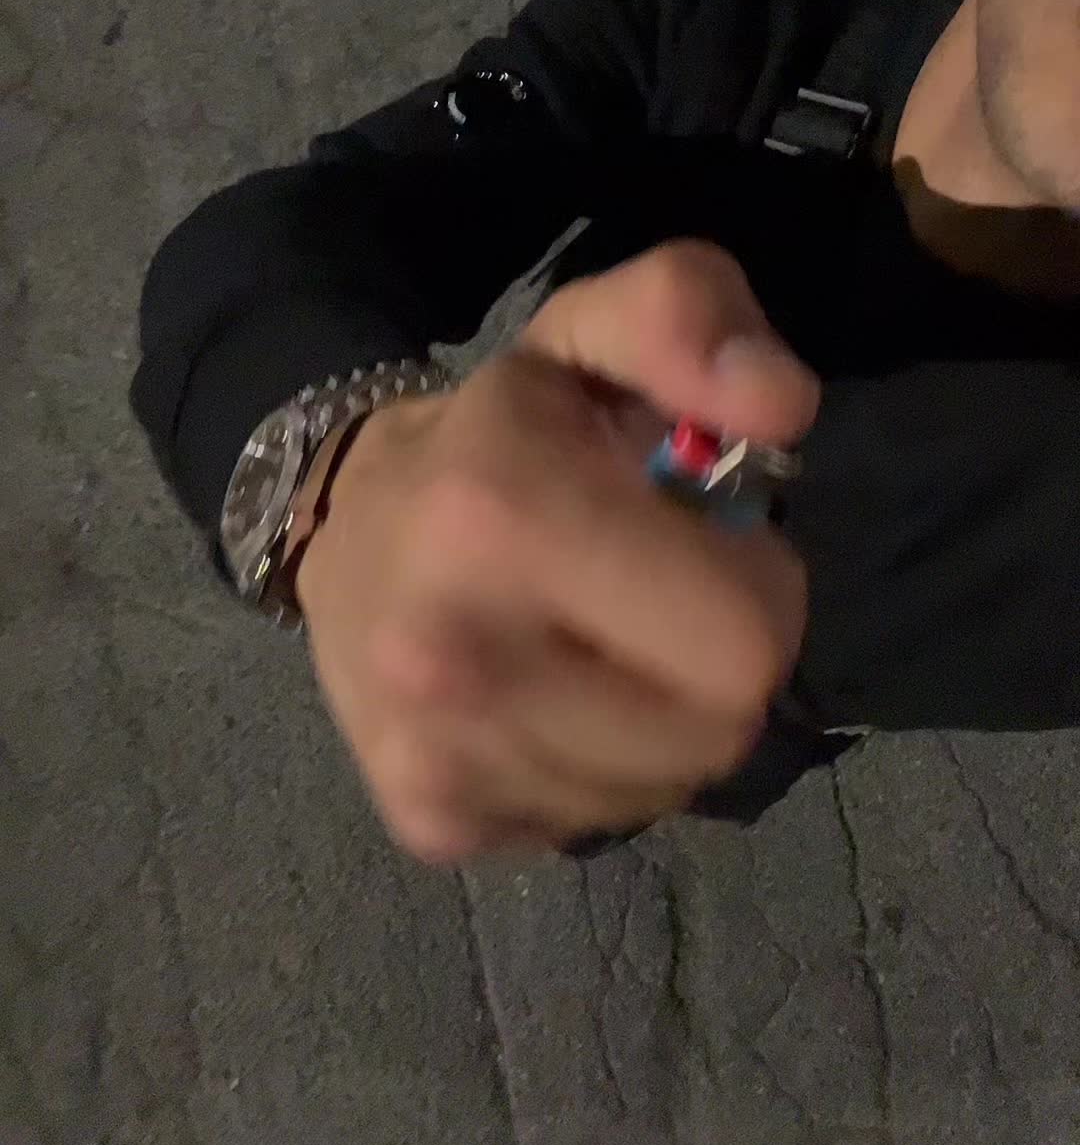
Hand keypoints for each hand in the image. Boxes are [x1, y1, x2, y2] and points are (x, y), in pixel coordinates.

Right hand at [297, 241, 819, 860]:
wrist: (337, 524)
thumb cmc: (500, 429)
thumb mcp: (593, 332)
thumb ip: (693, 320)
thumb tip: (784, 406)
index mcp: (502, 514)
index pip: (744, 639)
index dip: (755, 585)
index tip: (703, 543)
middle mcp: (451, 654)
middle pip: (717, 730)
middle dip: (719, 663)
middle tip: (660, 602)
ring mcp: (434, 754)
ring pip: (663, 789)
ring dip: (660, 723)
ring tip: (600, 646)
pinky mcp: (427, 820)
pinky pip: (592, 824)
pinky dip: (596, 773)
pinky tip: (548, 700)